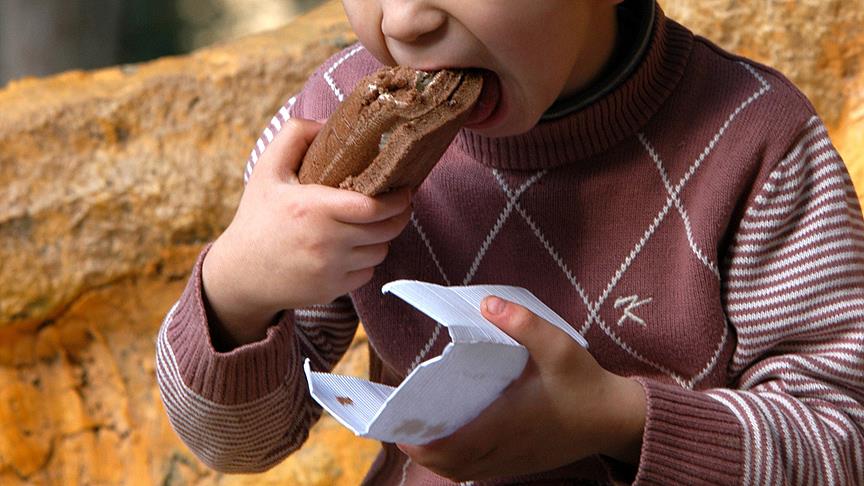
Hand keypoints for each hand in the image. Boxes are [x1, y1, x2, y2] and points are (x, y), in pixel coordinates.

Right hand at [202, 118, 412, 345]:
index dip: (398, 199)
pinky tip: (354, 248)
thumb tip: (327, 122)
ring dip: (382, 238)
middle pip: (386, 230)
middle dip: (399, 215)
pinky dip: (367, 260)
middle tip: (399, 204)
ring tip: (372, 224)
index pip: (373, 206)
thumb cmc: (257, 217)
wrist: (240, 273)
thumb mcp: (267, 169)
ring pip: (380, 252)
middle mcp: (325, 242)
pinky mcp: (332, 289)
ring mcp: (330, 269)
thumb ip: (294, 135)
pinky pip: (367, 273)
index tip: (404, 190)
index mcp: (313, 208)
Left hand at [397, 296, 645, 481]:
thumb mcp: (559, 346)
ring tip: (422, 429)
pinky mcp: (522, 464)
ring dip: (438, 456)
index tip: (399, 425)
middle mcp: (504, 450)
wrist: (617, 419)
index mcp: (505, 425)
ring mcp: (513, 461)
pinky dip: (459, 459)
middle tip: (402, 423)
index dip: (419, 442)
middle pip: (447, 464)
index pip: (449, 447)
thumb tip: (488, 305)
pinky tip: (456, 436)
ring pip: (462, 470)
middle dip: (420, 449)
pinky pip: (479, 470)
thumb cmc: (585, 384)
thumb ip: (524, 324)